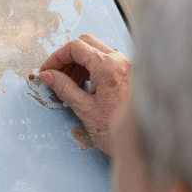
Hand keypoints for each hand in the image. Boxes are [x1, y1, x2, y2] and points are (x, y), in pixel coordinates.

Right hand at [39, 34, 131, 155]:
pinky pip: (107, 62)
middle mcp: (120, 62)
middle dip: (67, 57)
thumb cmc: (118, 132)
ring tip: (68, 83)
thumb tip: (48, 75)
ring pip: (97, 51)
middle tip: (55, 74)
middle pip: (87, 43)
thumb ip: (64, 88)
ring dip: (79, 62)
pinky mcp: (130, 75)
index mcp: (108, 67)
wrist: (144, 148)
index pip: (75, 47)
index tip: (46, 70)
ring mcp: (127, 67)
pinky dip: (92, 68)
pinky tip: (84, 85)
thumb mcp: (84, 110)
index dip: (56, 57)